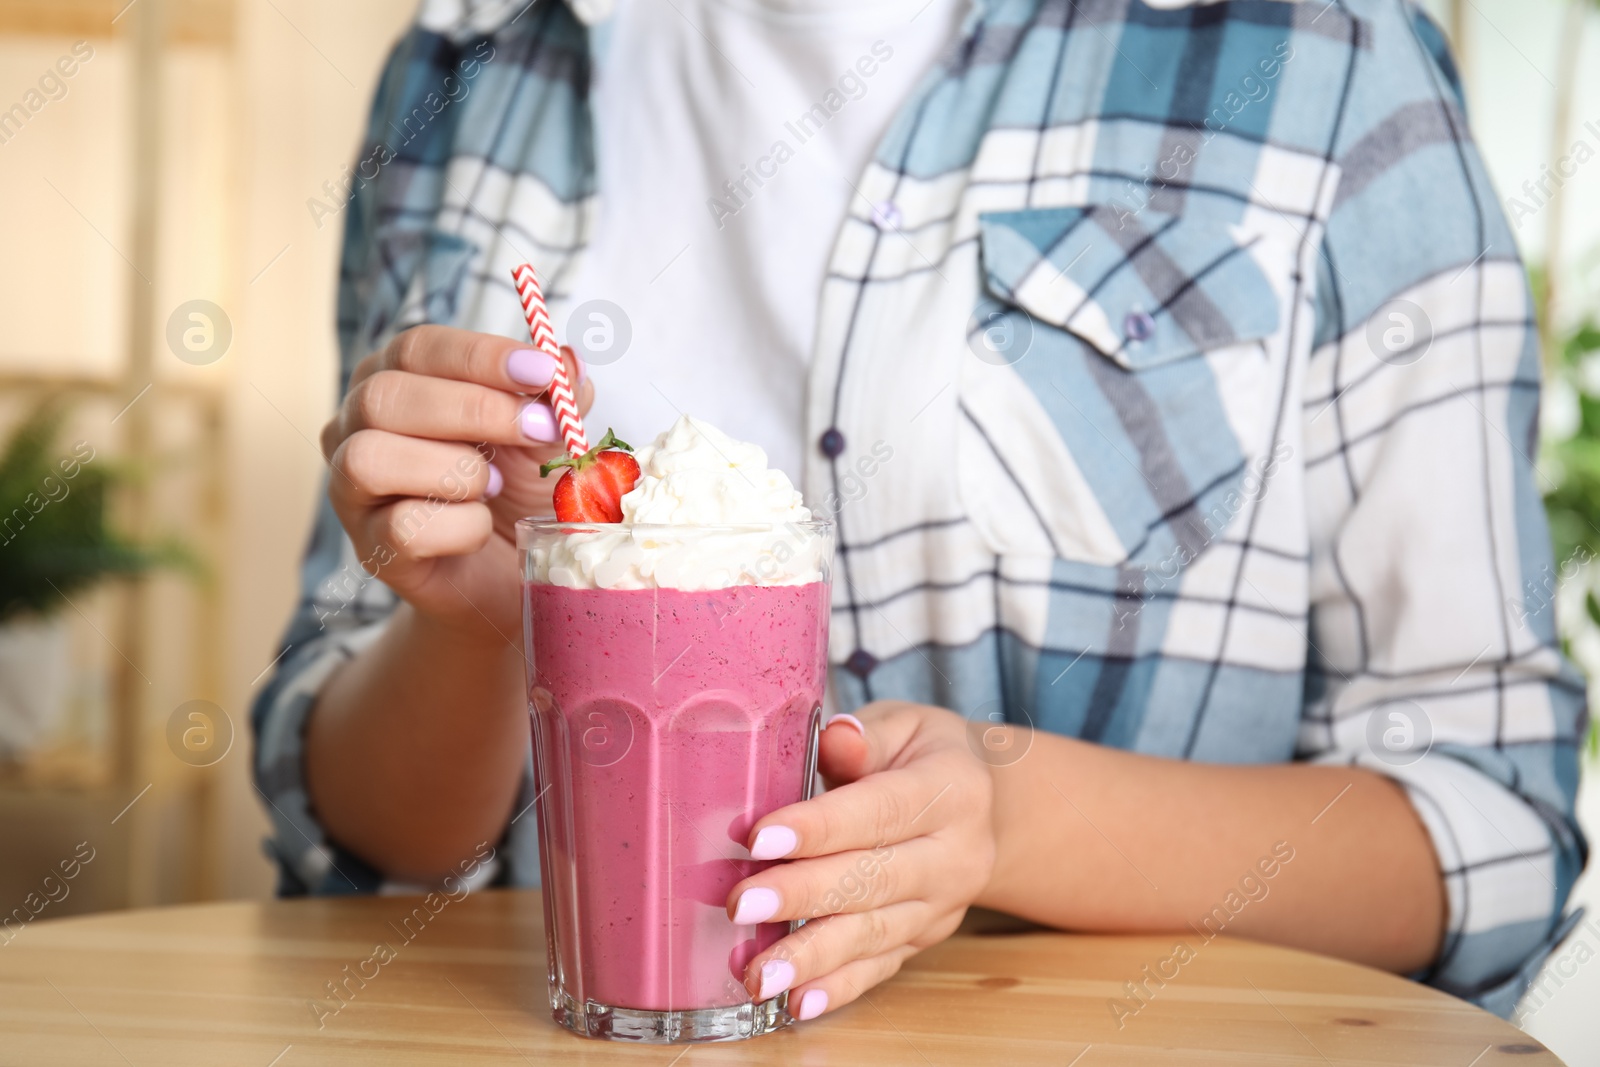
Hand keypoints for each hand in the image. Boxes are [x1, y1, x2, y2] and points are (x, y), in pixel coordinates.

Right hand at [318, 326, 591, 638]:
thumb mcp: (545, 436)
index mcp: (396, 378)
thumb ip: (554, 397)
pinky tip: (482, 526)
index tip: (543, 371)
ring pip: (371, 458)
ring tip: (495, 484)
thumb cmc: (517, 489)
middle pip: (384, 396)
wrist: (512, 572)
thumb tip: (567, 361)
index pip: (417, 347)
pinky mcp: (371, 547)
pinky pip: (402, 527)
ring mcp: (353, 489)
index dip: (480, 355)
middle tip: (538, 429)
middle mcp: (357, 426)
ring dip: (455, 469)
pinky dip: (459, 525)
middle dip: (473, 410)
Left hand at [726, 701, 994, 1020]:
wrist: (983, 804)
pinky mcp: (924, 938)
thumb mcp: (904, 724)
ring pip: (874, 933)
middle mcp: (957, 854)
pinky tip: (797, 1003)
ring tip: (758, 973)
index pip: (881, 810)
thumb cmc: (922, 754)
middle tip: (741, 904)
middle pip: (874, 878)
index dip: (820, 826)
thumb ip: (866, 736)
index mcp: (954, 789)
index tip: (759, 838)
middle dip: (802, 894)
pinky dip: (838, 987)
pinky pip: (881, 967)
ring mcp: (943, 905)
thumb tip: (835, 738)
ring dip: (811, 956)